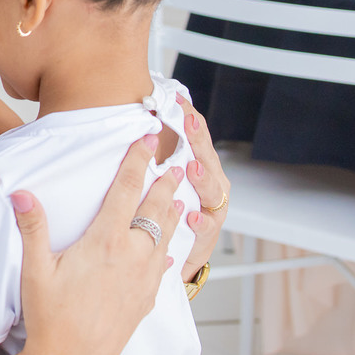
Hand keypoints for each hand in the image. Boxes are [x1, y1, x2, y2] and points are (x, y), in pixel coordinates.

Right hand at [11, 135, 183, 354]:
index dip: (137, 160)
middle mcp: (131, 256)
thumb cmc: (49, 317)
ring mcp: (143, 279)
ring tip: (179, 197)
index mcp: (105, 242)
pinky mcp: (146, 300)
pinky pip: (164, 267)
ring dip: (173, 213)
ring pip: (165, 237)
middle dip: (165, 182)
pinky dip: (169, 250)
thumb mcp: (34, 269)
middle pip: (155, 209)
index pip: (126, 189)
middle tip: (176, 163)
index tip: (148, 139)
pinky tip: (168, 252)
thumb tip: (21, 193)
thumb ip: (32, 228)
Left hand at [177, 95, 229, 281]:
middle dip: (198, 139)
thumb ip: (160, 153)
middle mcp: (211, 185)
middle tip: (188, 122)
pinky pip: (206, 227)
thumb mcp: (167, 179)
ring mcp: (212, 209)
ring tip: (192, 167)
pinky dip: (201, 221)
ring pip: (212, 190)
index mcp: (201, 167)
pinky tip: (193, 217)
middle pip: (207, 158)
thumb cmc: (172, 209)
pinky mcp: (208, 235)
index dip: (190, 117)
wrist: (180, 254)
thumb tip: (142, 120)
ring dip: (202, 178)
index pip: (197, 137)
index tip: (179, 99)